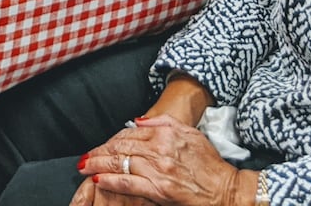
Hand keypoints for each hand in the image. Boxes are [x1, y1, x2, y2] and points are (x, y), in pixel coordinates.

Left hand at [77, 116, 246, 205]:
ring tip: (84, 167)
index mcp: (165, 133)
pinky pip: (128, 183)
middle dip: (99, 151)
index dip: (111, 139)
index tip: (101, 145)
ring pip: (120, 163)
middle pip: (120, 147)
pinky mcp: (159, 190)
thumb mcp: (190, 133)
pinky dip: (111, 181)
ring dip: (98, 164)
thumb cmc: (210, 164)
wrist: (226, 190)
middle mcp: (159, 149)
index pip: (129, 133)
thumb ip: (163, 122)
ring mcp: (158, 169)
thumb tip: (138, 120)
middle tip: (84, 157)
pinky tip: (99, 180)